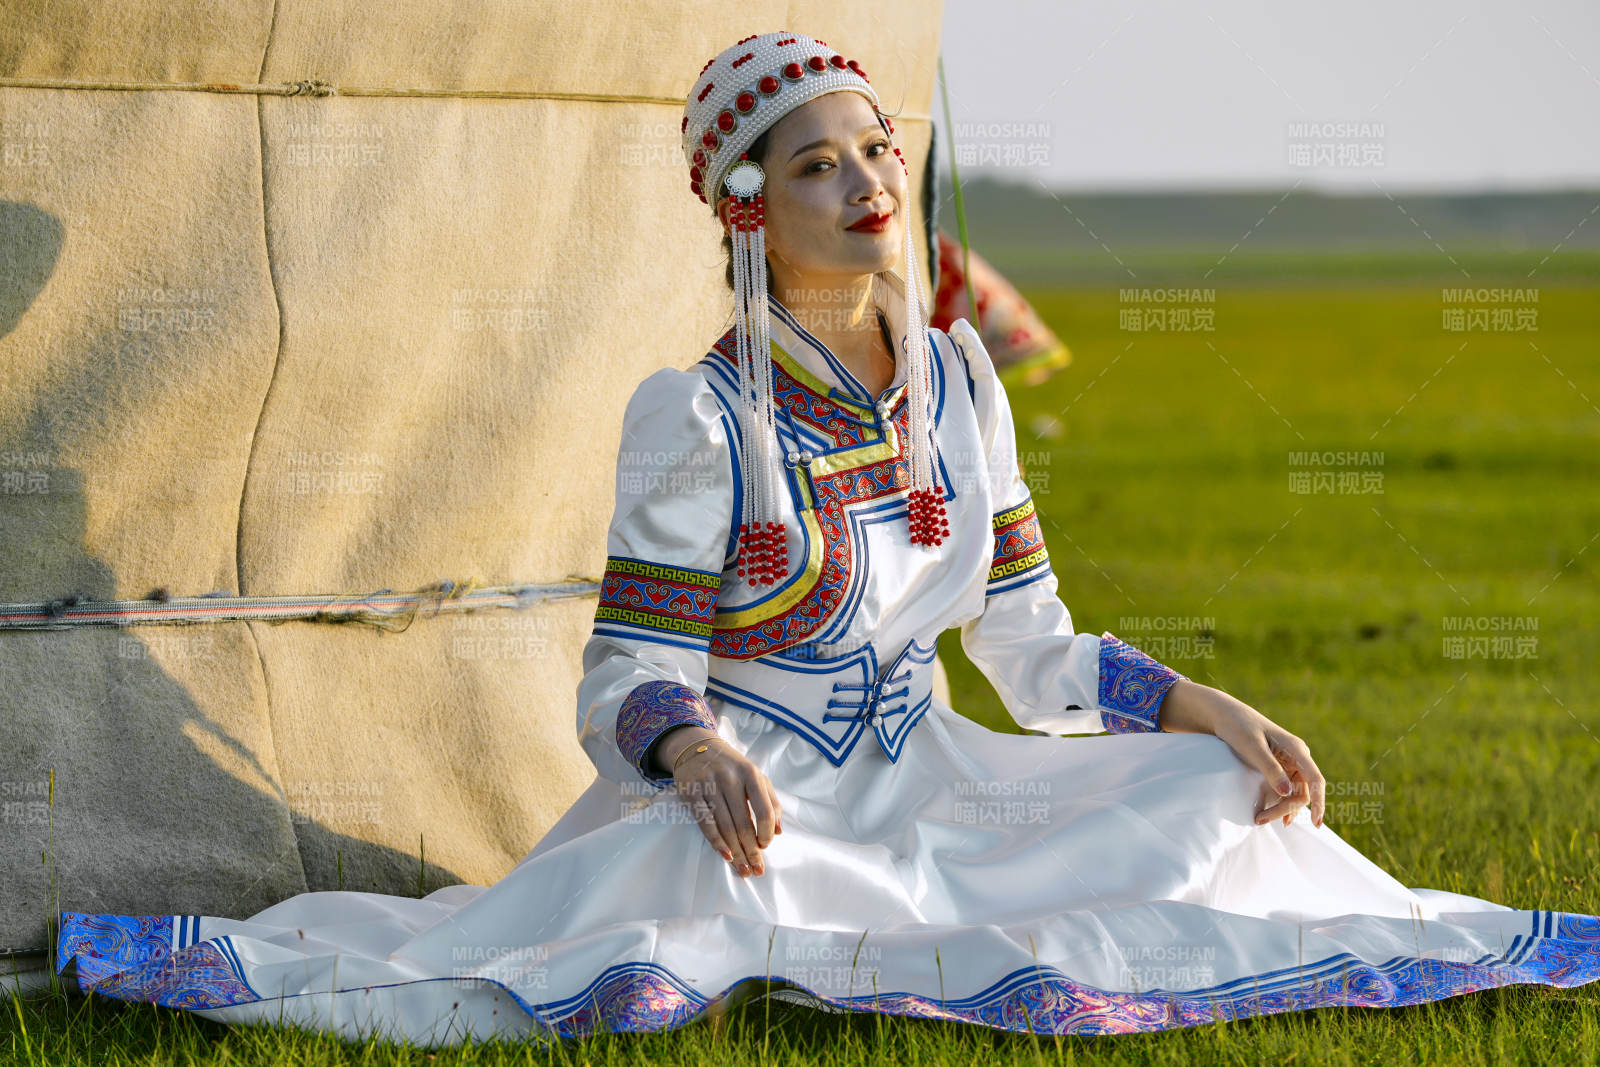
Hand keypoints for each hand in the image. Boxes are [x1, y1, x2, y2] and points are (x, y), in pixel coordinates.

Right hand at [651, 725, 782, 875]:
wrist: (697, 747)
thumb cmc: (733, 767)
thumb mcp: (756, 776)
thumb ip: (770, 801)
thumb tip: (779, 832)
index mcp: (750, 774)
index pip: (764, 810)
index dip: (766, 832)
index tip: (765, 846)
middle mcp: (730, 779)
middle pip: (744, 823)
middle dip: (752, 851)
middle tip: (757, 870)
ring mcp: (709, 785)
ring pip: (725, 827)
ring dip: (736, 852)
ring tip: (743, 869)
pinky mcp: (691, 793)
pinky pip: (705, 823)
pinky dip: (716, 842)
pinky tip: (726, 855)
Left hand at [1157, 679, 1324, 827]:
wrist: (1224, 715)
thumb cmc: (1238, 727)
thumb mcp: (1252, 747)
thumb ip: (1270, 768)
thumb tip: (1287, 792)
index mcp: (1296, 749)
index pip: (1315, 779)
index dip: (1319, 802)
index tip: (1316, 822)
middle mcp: (1297, 757)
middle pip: (1302, 791)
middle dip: (1286, 808)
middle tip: (1260, 820)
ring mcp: (1289, 763)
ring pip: (1294, 793)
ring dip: (1281, 808)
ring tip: (1260, 819)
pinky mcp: (1278, 767)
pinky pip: (1286, 790)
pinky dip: (1279, 803)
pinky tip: (1273, 815)